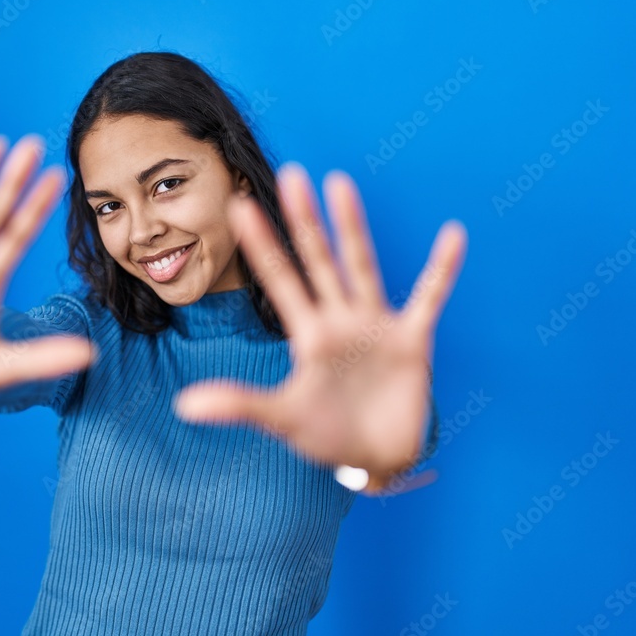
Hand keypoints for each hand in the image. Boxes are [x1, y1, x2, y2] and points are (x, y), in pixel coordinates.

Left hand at [173, 164, 466, 491]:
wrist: (375, 460)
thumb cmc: (327, 435)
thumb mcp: (282, 418)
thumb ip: (238, 405)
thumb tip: (183, 405)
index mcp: (308, 333)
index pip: (279, 279)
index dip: (262, 244)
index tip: (240, 205)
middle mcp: (339, 319)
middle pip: (318, 260)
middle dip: (304, 220)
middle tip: (291, 174)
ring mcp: (376, 325)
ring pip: (361, 266)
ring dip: (352, 228)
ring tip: (340, 184)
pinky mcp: (411, 341)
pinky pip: (429, 298)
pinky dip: (441, 270)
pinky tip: (452, 235)